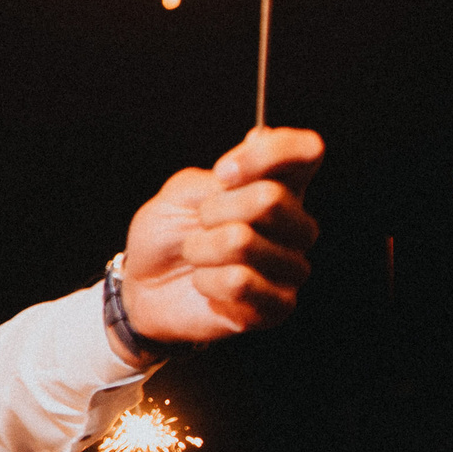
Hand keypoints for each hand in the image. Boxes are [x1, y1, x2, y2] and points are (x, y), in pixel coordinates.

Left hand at [118, 127, 323, 344]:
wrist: (144, 287)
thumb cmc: (167, 235)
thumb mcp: (180, 194)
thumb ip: (219, 176)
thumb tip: (257, 145)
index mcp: (279, 186)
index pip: (308, 151)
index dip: (267, 154)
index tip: (223, 172)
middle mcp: (295, 225)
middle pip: (270, 199)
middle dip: (213, 210)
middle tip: (199, 224)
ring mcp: (291, 267)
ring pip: (243, 242)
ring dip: (201, 249)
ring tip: (197, 257)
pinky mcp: (278, 306)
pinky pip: (239, 284)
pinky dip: (207, 282)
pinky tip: (206, 284)